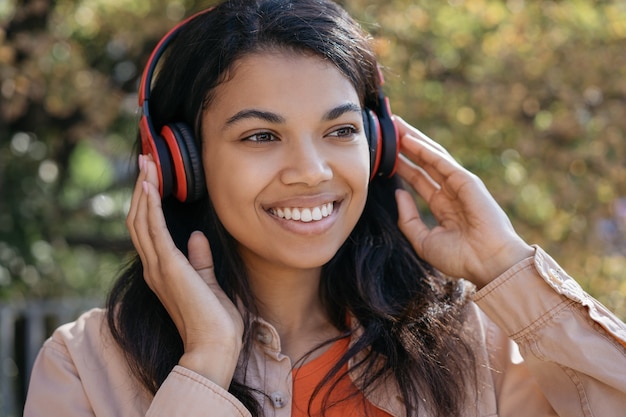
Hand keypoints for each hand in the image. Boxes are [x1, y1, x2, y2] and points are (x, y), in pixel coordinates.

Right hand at [126, 154, 243, 387]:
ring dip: (143, 190)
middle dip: (142, 189)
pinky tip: (150, 186)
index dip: (148, 203)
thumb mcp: (209, 283)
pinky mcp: (169, 267)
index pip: (149, 230)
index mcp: (164, 271)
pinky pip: (154, 230)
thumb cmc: (215, 321)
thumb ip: (200, 260)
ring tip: (146, 164)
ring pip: (141, 221)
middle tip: (146, 161)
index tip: (153, 178)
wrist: (214, 347)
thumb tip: (197, 237)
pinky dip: (150, 207)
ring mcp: (159, 267)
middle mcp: (155, 267)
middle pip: (139, 220)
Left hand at [393, 117, 533, 287]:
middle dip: (406, 146)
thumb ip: (408, 219)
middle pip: (424, 163)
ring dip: (414, 140)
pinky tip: (409, 140)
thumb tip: (398, 194)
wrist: (487, 264)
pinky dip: (425, 150)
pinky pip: (442, 162)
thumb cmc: (460, 257)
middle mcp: (451, 192)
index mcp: (443, 206)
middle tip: (388, 129)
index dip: (402, 165)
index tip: (385, 155)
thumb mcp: (423, 241)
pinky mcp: (467, 182)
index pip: (419, 179)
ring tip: (395, 125)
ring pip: (432, 156)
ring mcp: (460, 185)